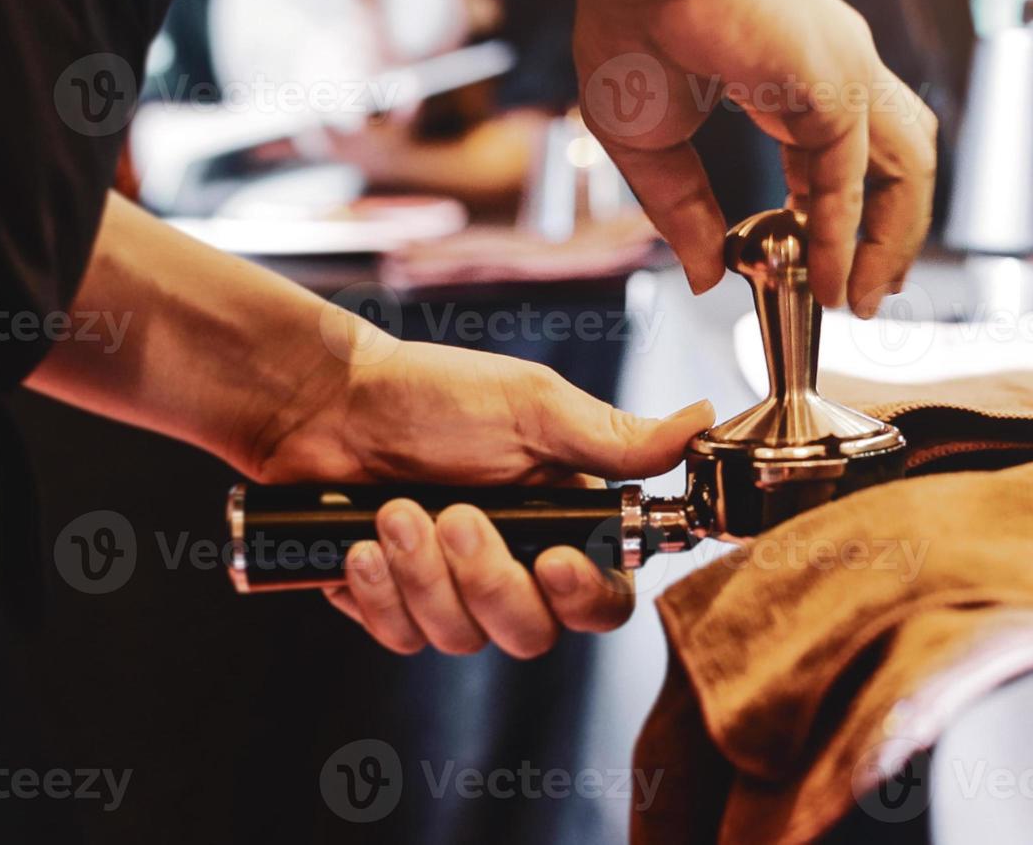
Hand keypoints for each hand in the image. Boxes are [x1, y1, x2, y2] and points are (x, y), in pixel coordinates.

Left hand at [248, 338, 714, 657]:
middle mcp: (518, 567)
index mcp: (565, 522)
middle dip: (487, 579)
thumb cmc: (433, 394)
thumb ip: (614, 437)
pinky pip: (401, 637)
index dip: (586, 597)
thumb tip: (703, 422)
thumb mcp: (531, 406)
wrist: (329, 403)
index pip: (606, 598)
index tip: (553, 560)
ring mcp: (456, 593)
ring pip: (463, 639)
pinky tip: (362, 544)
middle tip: (454, 513)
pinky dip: (381, 593)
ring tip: (394, 510)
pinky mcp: (399, 606)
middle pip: (532, 632)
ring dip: (423, 574)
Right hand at [574, 0, 936, 316]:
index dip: (835, 219)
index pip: (839, 160)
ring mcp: (848, 73)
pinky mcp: (839, 84)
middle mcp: (838, 73)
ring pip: (905, 169)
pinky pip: (851, 179)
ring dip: (893, 240)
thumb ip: (683, 213)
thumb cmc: (633, 23)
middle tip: (871, 291)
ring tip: (864, 296)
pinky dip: (844, 236)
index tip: (821, 267)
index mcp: (797, 78)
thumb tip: (705, 279)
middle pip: (897, 163)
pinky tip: (828, 280)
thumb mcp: (652, 144)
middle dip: (892, 232)